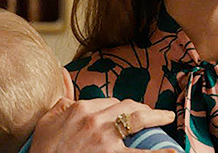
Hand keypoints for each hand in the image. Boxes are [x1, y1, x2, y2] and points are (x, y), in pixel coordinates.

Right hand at [28, 97, 176, 152]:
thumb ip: (61, 96)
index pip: (108, 101)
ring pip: (137, 118)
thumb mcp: (47, 120)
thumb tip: (63, 72)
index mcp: (80, 107)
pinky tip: (173, 152)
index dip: (118, 107)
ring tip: (167, 118)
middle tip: (151, 113)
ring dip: (156, 116)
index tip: (122, 113)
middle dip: (140, 107)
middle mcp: (95, 118)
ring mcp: (105, 138)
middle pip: (126, 105)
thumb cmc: (44, 150)